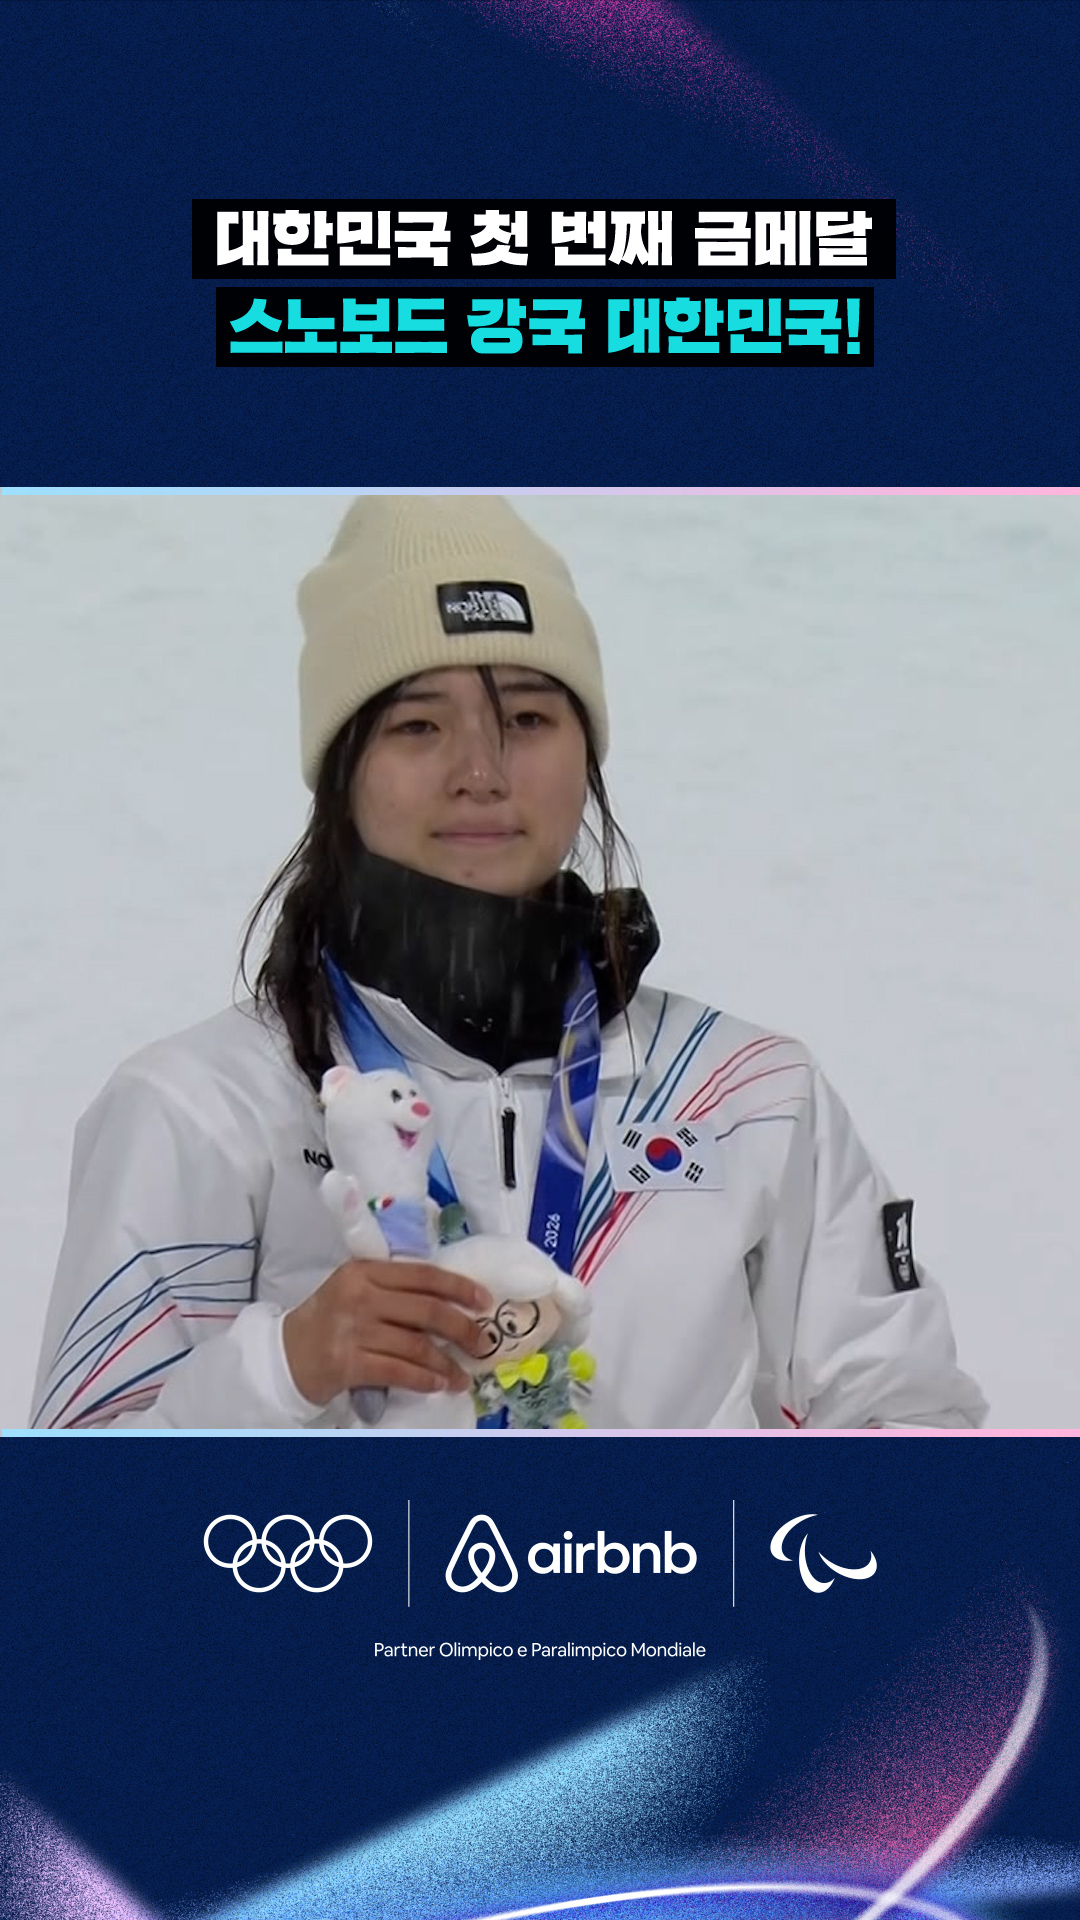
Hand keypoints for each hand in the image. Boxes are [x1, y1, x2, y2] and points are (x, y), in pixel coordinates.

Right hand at [282, 1260, 492, 1405]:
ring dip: (447, 1364)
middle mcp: (359, 1297)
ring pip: (417, 1346)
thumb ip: (393, 1288)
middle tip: (481, 1343)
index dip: (459, 1288)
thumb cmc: (329, 1319)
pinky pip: (399, 1372)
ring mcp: (353, 1331)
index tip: (484, 1301)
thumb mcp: (355, 1289)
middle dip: (462, 1329)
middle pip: (427, 1311)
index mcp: (364, 1271)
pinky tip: (438, 1384)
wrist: (286, 1354)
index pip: (423, 1275)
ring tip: (463, 1376)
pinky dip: (424, 1380)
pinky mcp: (348, 1364)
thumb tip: (452, 1301)